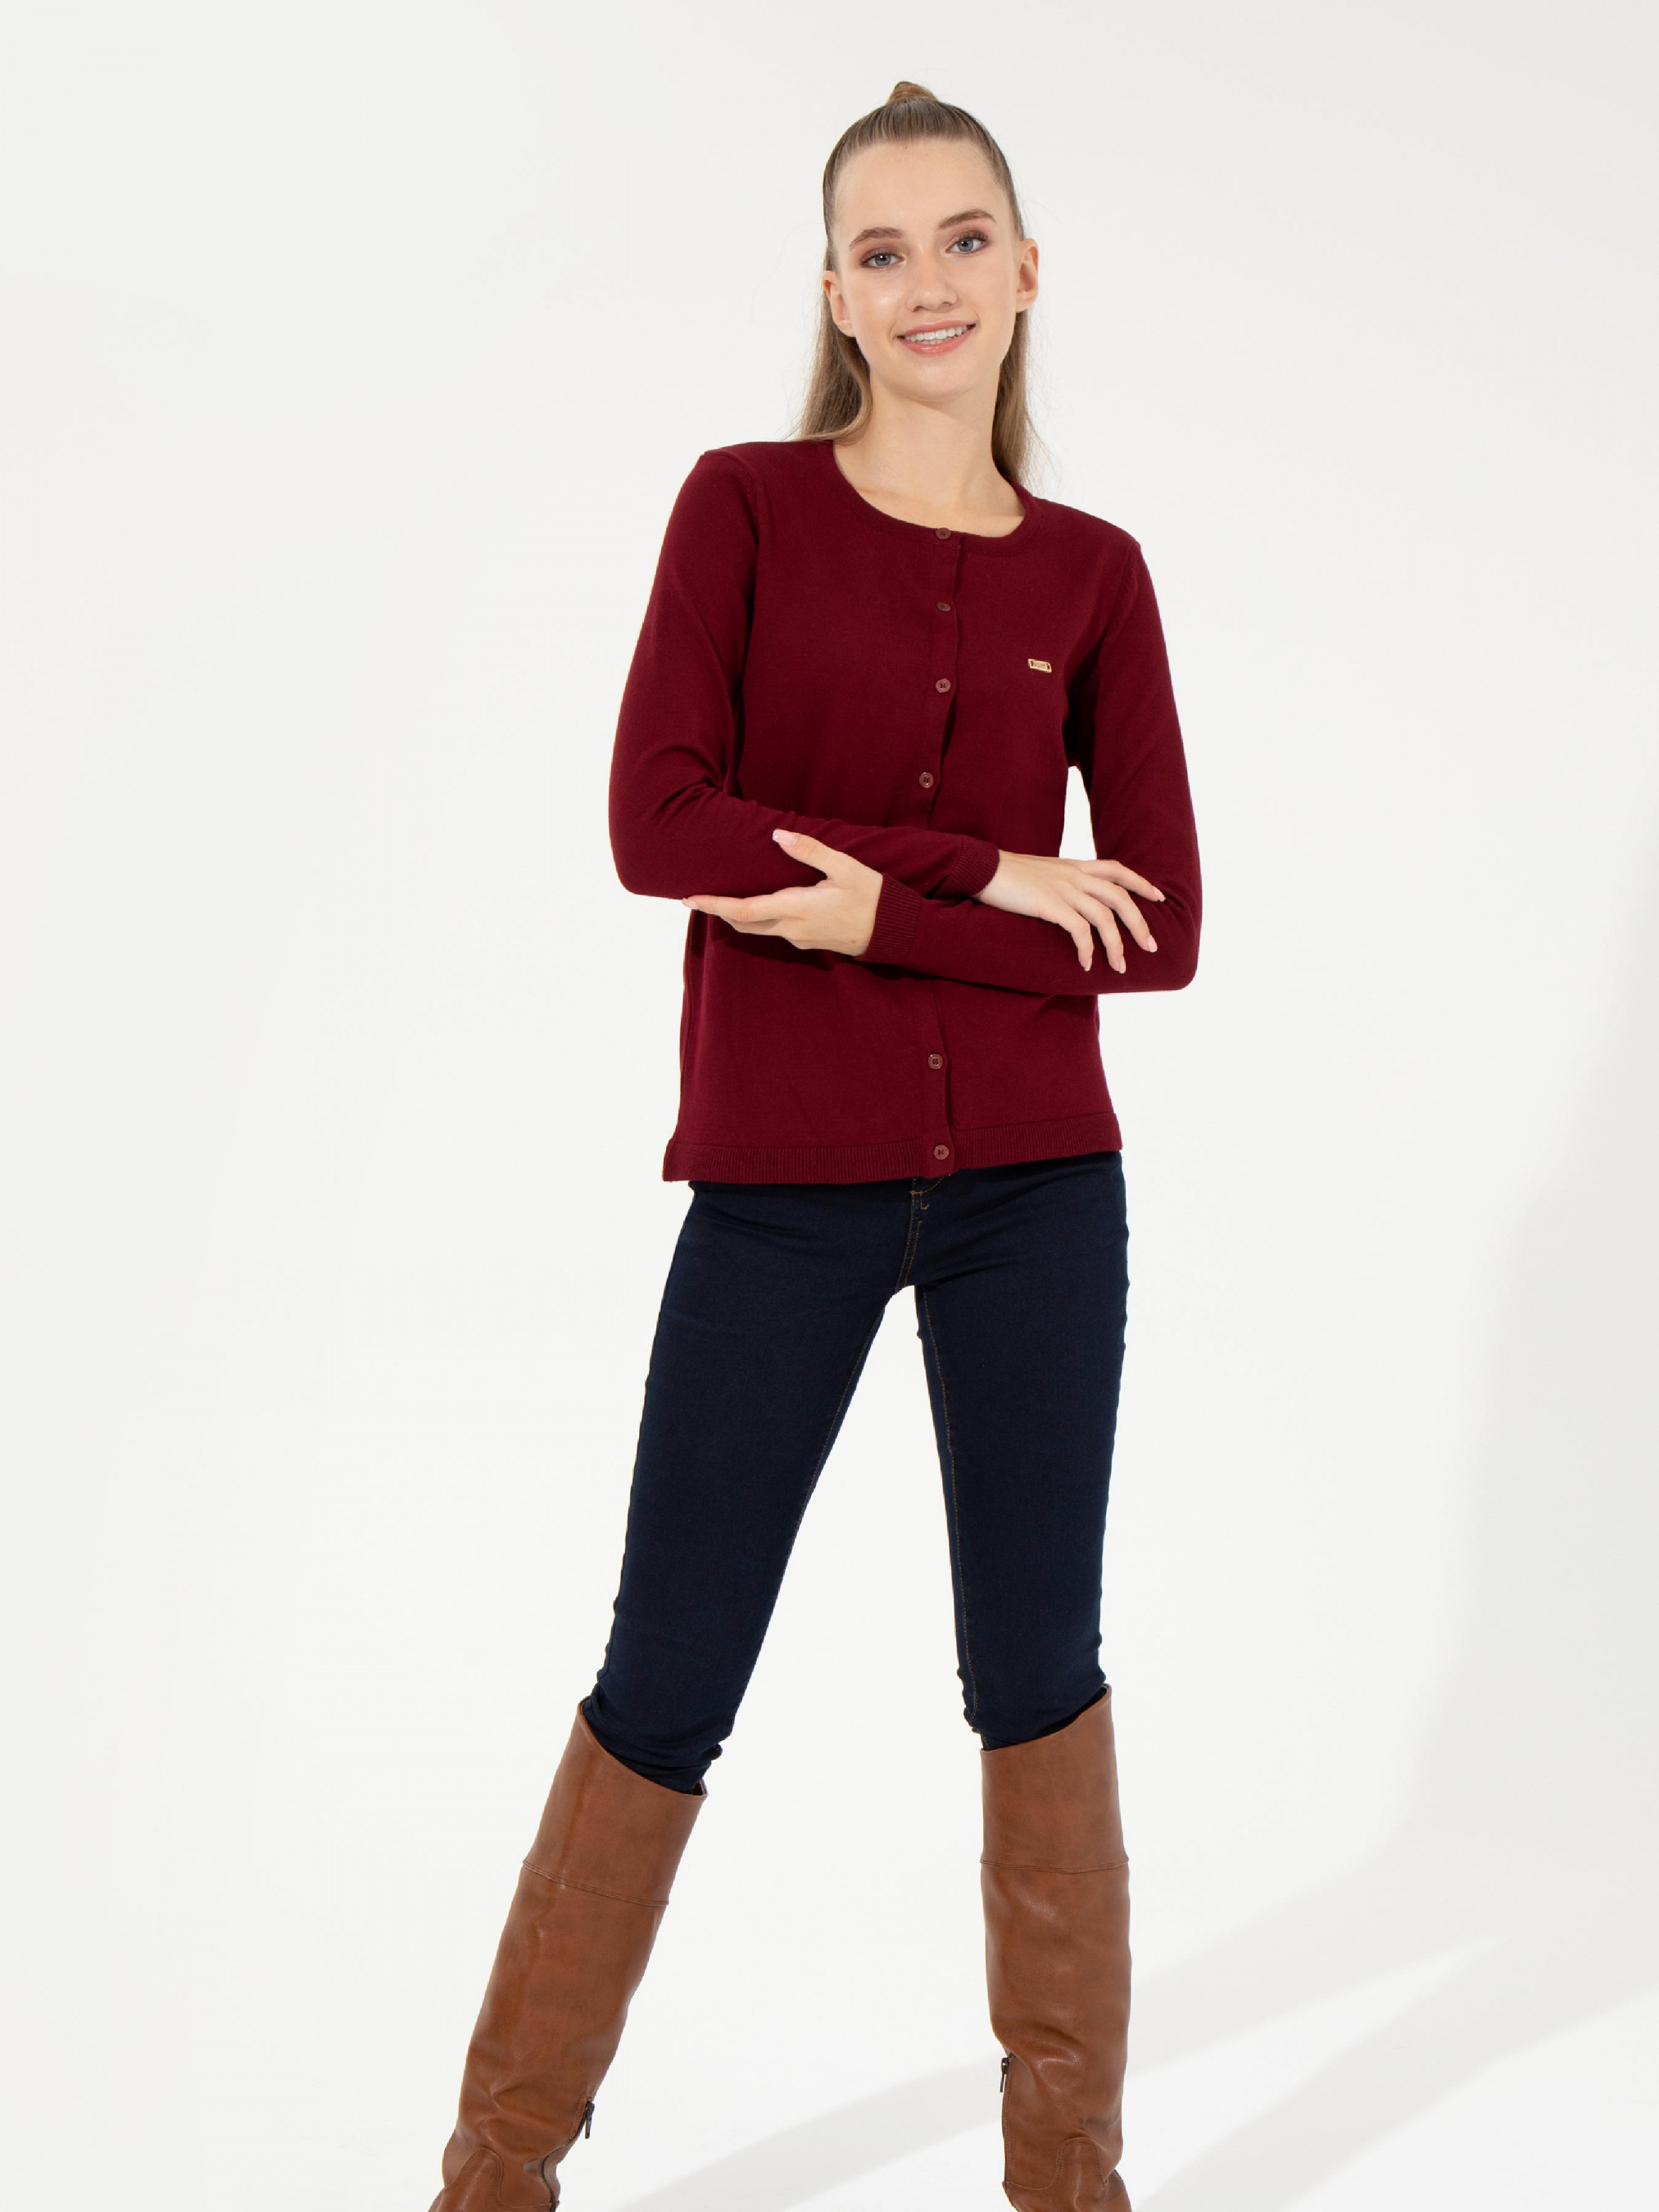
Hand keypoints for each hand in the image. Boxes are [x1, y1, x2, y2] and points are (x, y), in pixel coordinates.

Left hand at [681, 828, 881, 956]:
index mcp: (797, 908)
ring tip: (720, 898)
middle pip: (743, 924)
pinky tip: (757, 905)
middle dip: (718, 911)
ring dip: (736, 915)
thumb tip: (778, 835)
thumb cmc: (872, 897)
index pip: (744, 910)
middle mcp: (792, 928)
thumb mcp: (845, 867)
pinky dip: (757, 918)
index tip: (690, 899)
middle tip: (695, 898)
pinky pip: (774, 930)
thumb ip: (810, 851)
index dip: (714, 905)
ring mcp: (799, 939)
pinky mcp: (808, 942)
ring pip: (758, 929)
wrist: (893, 932)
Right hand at [976, 852, 1165, 972]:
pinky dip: (1087, 949)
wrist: (981, 868)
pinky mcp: (1049, 904)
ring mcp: (1063, 888)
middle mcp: (1074, 874)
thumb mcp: (1042, 873)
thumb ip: (1062, 882)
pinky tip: (1086, 964)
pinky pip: (1079, 930)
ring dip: (1116, 945)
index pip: (1118, 870)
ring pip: (1104, 917)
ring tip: (1120, 966)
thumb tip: (1073, 901)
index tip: (1159, 898)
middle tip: (1151, 947)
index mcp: (1075, 865)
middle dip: (1139, 923)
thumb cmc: (1007, 875)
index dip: (1141, 883)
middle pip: (1120, 897)